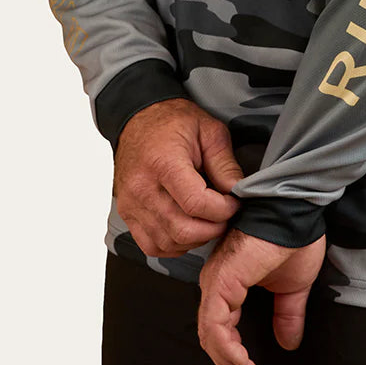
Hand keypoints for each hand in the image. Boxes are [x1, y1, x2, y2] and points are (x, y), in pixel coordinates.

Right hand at [113, 98, 243, 258]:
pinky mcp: (127, 213)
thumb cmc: (173, 122)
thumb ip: (225, 164)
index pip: (196, 204)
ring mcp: (131, 203)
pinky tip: (187, 230)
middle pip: (183, 229)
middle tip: (224, 215)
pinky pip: (151, 246)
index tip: (233, 202)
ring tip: (207, 221)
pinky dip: (174, 245)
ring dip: (195, 239)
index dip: (223, 210)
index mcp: (164, 163)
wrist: (139, 118)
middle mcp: (142, 187)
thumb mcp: (209, 131)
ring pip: (168, 243)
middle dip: (213, 228)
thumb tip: (238, 192)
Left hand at [197, 228, 326, 364]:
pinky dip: (227, 349)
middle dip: (230, 364)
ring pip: (210, 334)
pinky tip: (244, 363)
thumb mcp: (292, 287)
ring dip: (229, 362)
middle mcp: (215, 283)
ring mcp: (216, 281)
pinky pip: (215, 324)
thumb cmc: (294, 237)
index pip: (219, 328)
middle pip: (211, 335)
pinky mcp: (222, 281)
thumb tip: (288, 343)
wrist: (297, 212)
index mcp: (227, 283)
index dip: (233, 356)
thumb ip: (287, 314)